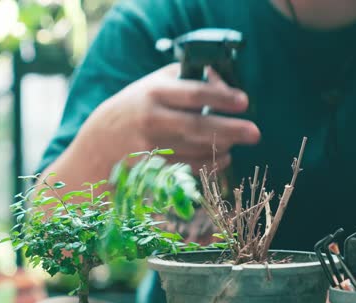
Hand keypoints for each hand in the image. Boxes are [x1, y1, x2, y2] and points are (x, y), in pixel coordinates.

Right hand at [84, 63, 260, 172]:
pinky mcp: (153, 170)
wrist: (100, 144)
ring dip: (222, 147)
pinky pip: (190, 168)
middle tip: (255, 133)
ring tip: (237, 142)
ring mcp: (152, 147)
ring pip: (197, 150)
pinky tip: (223, 157)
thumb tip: (223, 83)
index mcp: (154, 93)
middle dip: (231, 130)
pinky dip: (211, 164)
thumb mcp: (153, 84)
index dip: (221, 98)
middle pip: (198, 126)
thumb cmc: (134, 108)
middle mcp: (152, 120)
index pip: (193, 93)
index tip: (244, 101)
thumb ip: (187, 79)